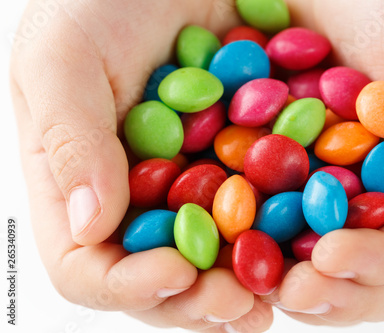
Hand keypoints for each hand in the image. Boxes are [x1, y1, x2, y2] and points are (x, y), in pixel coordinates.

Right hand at [10, 1, 271, 330]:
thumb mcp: (66, 55)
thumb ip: (68, 136)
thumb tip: (91, 225)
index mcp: (81, 182)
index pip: (88, 265)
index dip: (129, 285)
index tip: (175, 275)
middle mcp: (136, 194)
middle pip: (157, 276)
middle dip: (196, 300)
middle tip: (241, 306)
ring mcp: (188, 183)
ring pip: (212, 257)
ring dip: (242, 285)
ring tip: (274, 296)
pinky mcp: (236, 161)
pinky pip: (256, 211)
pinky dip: (278, 236)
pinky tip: (303, 246)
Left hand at [261, 0, 383, 324]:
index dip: (383, 260)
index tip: (332, 256)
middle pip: (376, 275)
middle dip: (338, 292)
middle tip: (294, 293)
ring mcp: (338, 198)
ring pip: (326, 268)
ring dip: (297, 287)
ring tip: (260, 287)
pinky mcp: (291, 187)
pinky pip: (277, 233)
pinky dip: (259, 251)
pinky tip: (231, 252)